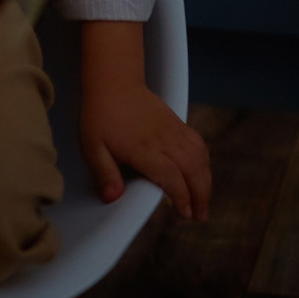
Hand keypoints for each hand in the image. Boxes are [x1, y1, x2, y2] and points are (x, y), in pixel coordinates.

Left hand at [79, 20, 210, 218]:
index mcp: (143, 149)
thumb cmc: (100, 114)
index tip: (184, 213)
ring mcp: (174, 130)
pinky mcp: (178, 123)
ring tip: (203, 201)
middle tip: (199, 216)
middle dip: (200, 196)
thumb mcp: (93, 146)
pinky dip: (205, 162)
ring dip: (205, 181)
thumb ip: (105, 173)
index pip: (171, 176)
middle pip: (193, 170)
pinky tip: (202, 173)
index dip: (182, 197)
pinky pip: (199, 144)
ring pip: (200, 158)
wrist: (114, 81)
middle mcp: (164, 140)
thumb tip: (112, 199)